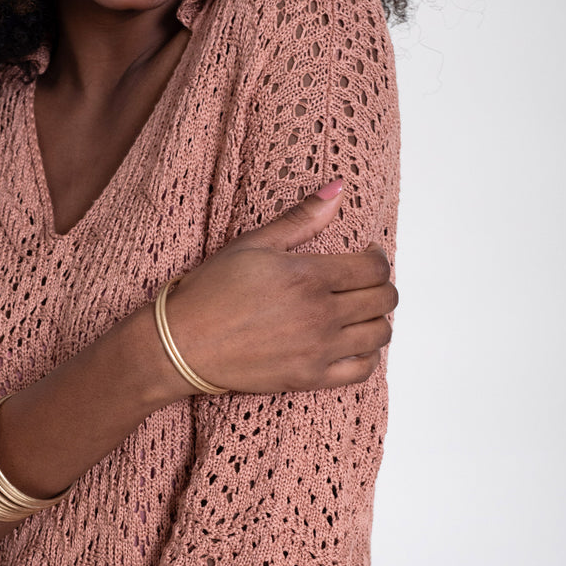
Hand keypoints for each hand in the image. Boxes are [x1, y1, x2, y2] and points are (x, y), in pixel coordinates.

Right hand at [165, 182, 397, 393]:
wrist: (182, 344)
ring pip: (379, 334)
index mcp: (308, 276)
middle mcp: (320, 314)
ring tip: (360, 311)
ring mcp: (318, 350)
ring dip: (377, 319)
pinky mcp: (310, 378)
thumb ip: (302, 218)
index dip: (379, 258)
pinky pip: (362, 370)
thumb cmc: (211, 291)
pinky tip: (355, 342)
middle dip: (382, 286)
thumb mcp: (253, 244)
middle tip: (365, 282)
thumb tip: (339, 188)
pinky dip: (369, 355)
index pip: (374, 268)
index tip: (368, 255)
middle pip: (383, 300)